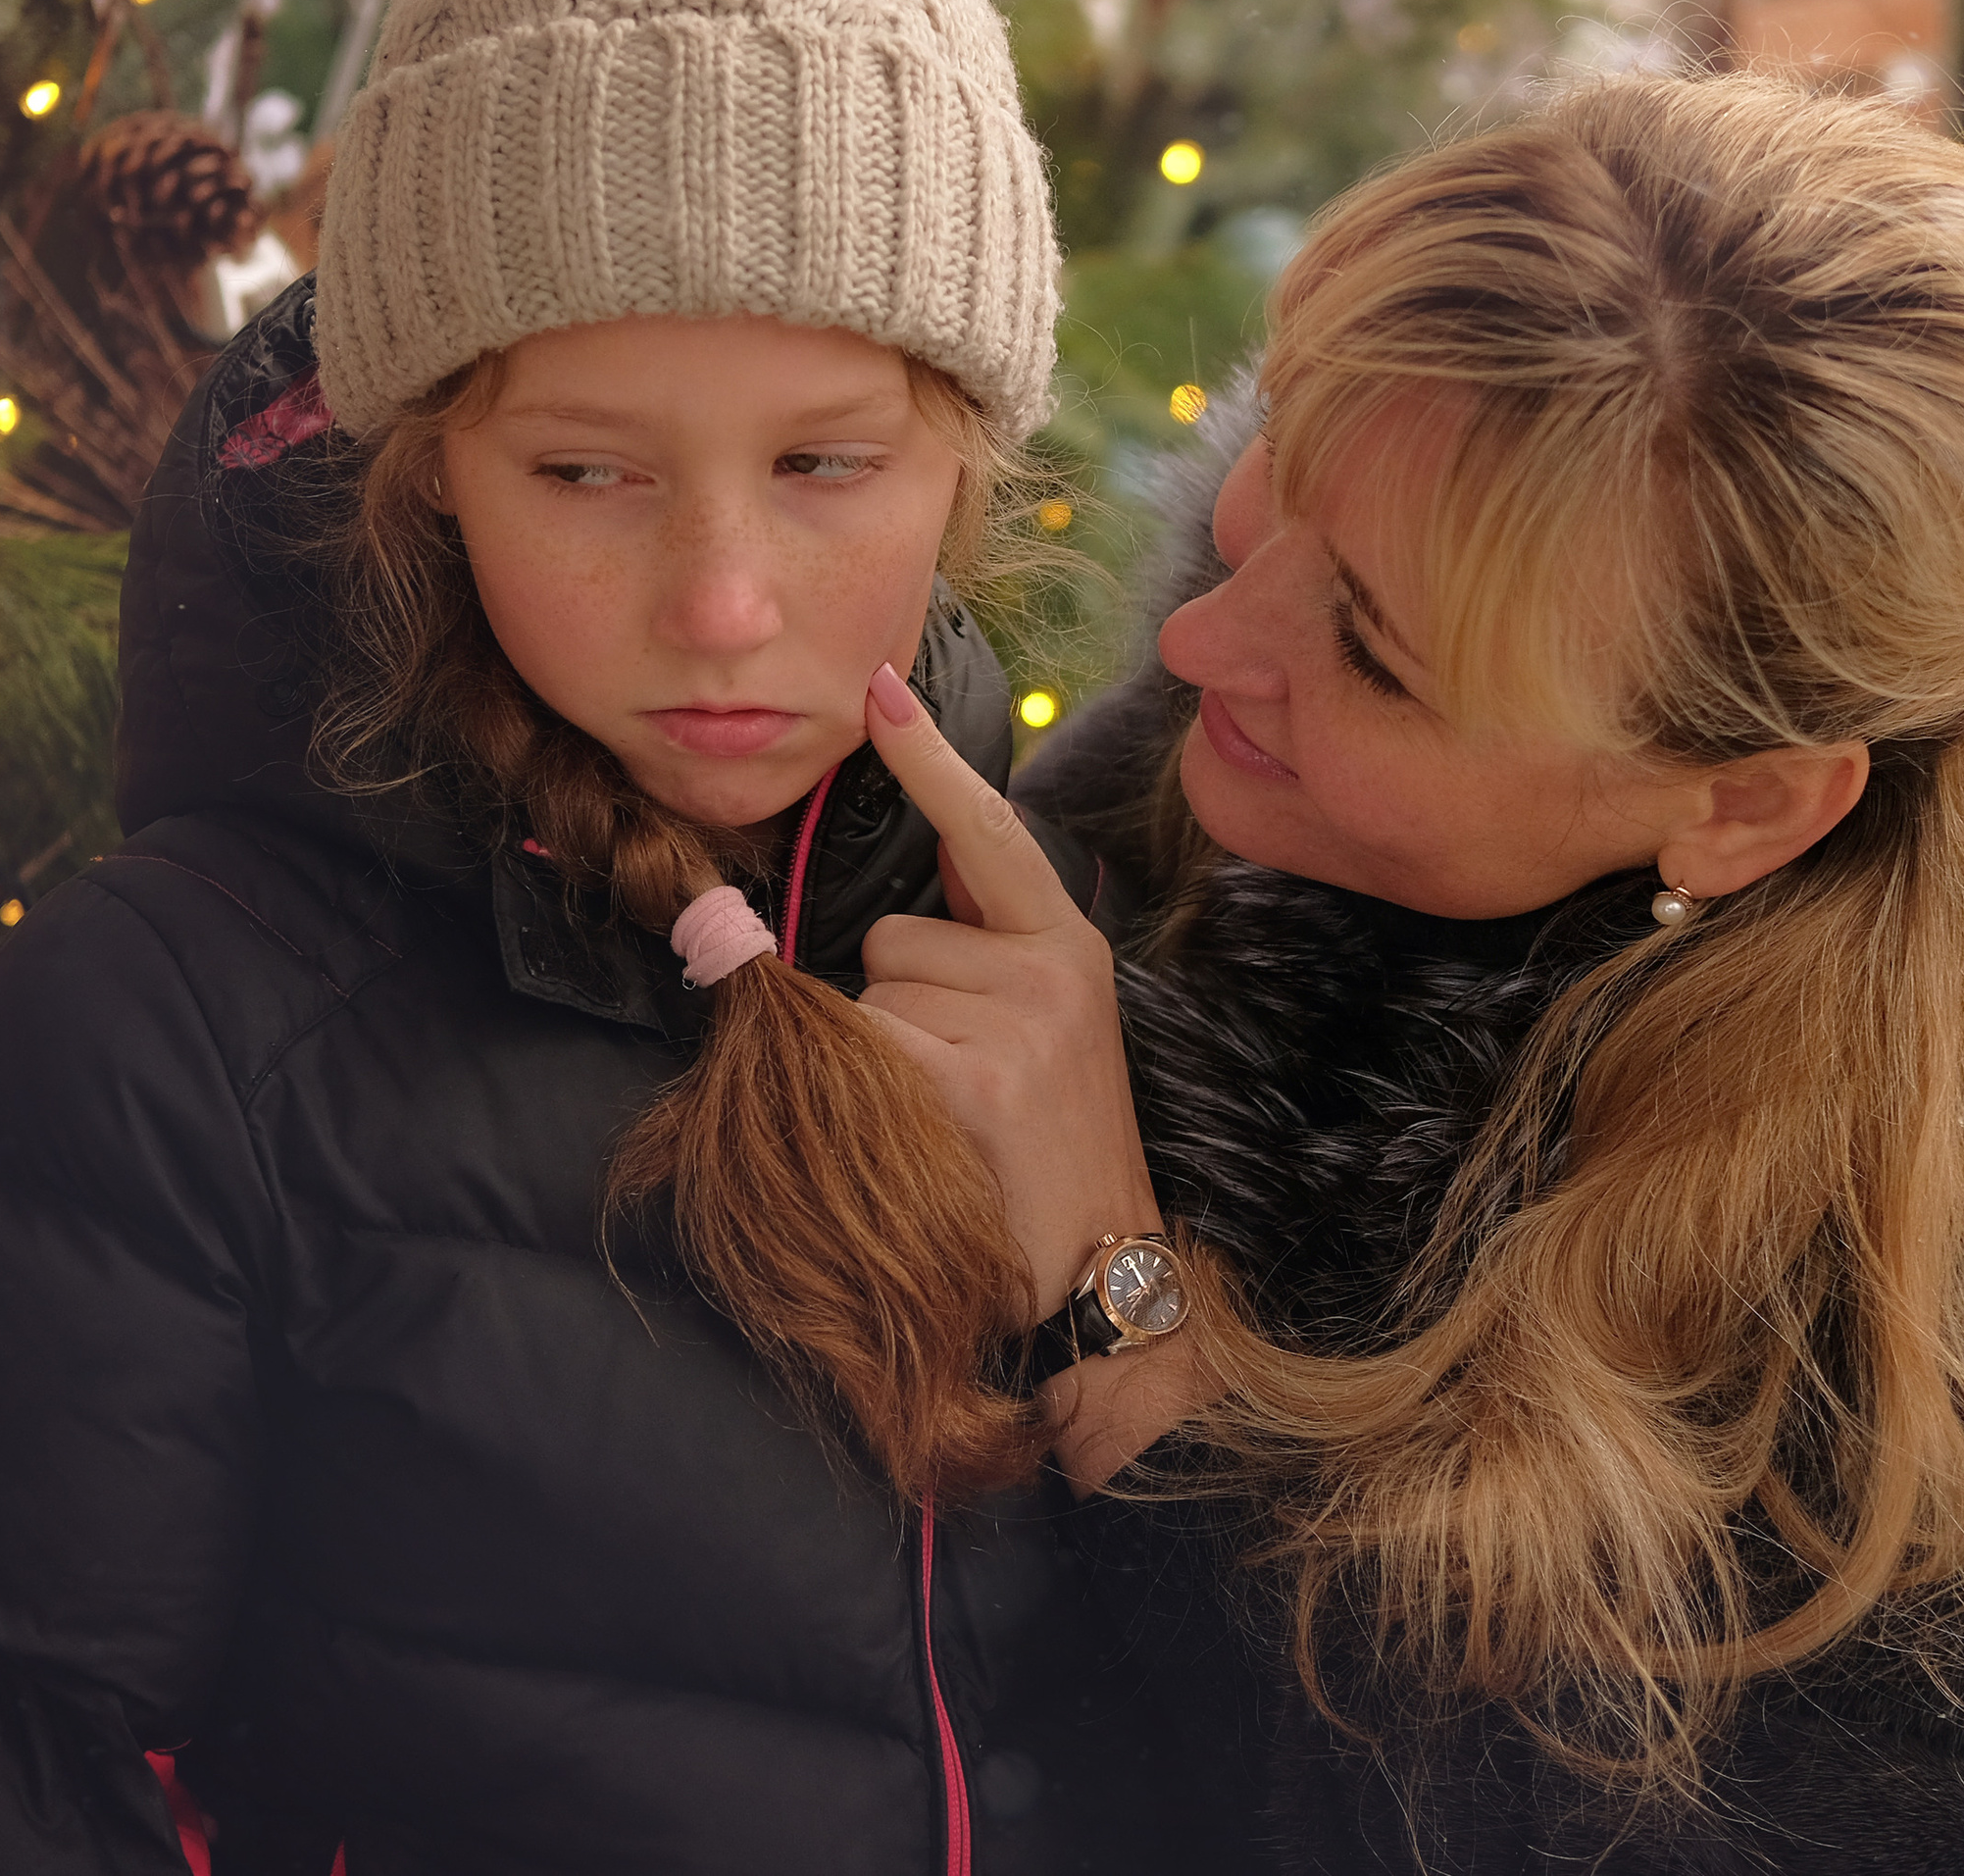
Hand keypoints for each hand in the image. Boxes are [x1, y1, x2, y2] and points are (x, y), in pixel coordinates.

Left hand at [858, 664, 1162, 1321]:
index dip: (928, 760)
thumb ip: (984, 956)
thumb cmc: (1053, 1153)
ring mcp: (1018, 1022)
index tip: (879, 688)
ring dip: (885, 1052)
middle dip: (897, 1000)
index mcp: (1067, 946)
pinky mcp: (973, 1079)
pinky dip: (871, 1090)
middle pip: (894, 934)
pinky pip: (864, 1045)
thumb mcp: (1044, 1032)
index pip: (989, 831)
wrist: (1099, 1274)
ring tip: (953, 1116)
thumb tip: (899, 897)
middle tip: (959, 1080)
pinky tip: (933, 1137)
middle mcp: (1052, 968)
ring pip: (872, 994)